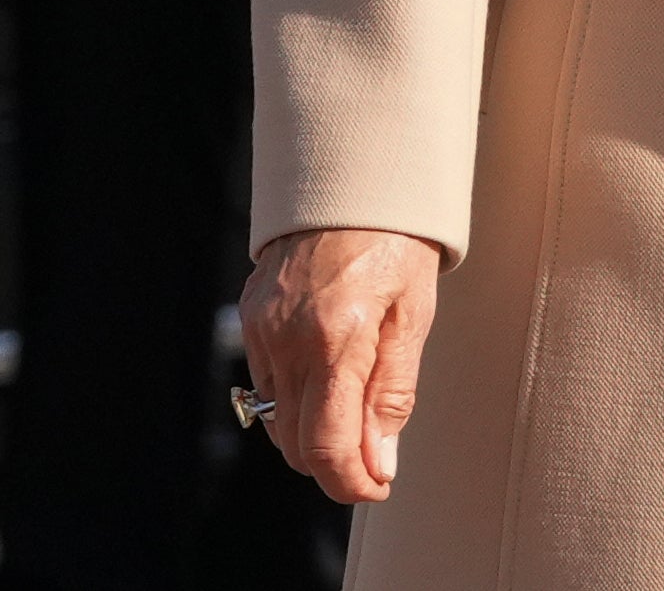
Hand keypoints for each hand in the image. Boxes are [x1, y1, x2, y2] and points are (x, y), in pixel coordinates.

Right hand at [239, 227, 442, 503]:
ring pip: (276, 419)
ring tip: (358, 410)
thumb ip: (392, 393)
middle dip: (335, 462)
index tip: (377, 487)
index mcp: (335, 338)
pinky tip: (329, 373)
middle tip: (376, 457)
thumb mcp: (415, 315)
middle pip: (295, 443)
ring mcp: (260, 330)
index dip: (351, 482)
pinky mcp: (249, 318)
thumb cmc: (396, 242)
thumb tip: (379, 462)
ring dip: (314, 431)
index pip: (327, 446)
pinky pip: (266, 383)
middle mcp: (287, 340)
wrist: (352, 176)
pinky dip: (297, 395)